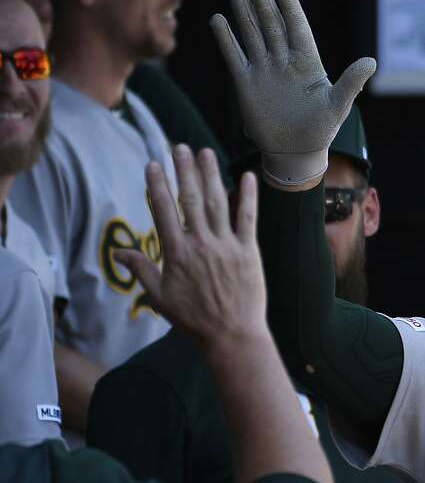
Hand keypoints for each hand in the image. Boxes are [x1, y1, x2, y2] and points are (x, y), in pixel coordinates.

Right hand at [116, 145, 266, 343]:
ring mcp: (226, 246)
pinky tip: (246, 176)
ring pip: (217, 203)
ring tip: (205, 152)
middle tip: (179, 147)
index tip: (153, 164)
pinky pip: (248, 219)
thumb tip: (118, 252)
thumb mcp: (159, 297)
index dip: (157, 185)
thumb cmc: (193, 319)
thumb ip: (140, 269)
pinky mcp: (249, 251)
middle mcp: (201, 244)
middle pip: (190, 199)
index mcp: (176, 253)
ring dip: (211, 175)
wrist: (231, 335)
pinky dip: (248, 197)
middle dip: (184, 171)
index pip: (163, 210)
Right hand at [210, 0, 375, 185]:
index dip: (291, 10)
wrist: (296, 152)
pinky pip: (234, 56)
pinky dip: (226, 39)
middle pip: (273, 27)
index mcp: (308, 63)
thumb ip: (351, 83)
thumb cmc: (321, 129)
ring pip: (253, 36)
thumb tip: (372, 61)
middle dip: (264, 7)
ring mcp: (264, 70)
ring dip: (245, 17)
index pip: (298, 30)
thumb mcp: (338, 105)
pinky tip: (218, 20)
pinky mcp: (246, 83)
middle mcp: (284, 62)